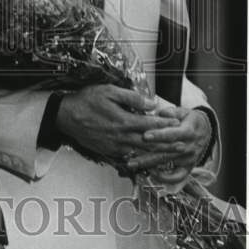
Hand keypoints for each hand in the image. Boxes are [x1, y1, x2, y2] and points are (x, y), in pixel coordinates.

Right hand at [56, 84, 179, 160]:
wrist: (65, 117)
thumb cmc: (86, 100)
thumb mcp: (109, 91)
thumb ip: (131, 98)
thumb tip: (150, 103)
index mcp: (124, 121)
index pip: (151, 124)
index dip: (166, 124)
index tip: (178, 123)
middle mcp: (121, 137)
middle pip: (150, 142)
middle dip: (167, 143)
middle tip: (183, 145)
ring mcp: (115, 147)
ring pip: (140, 152)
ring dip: (156, 153)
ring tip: (170, 153)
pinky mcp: (108, 151)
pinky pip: (128, 156)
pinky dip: (140, 157)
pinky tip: (147, 156)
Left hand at [127, 106, 212, 176]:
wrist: (206, 131)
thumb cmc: (189, 119)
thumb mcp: (183, 111)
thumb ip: (171, 112)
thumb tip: (160, 113)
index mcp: (188, 131)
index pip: (172, 134)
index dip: (159, 135)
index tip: (145, 136)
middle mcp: (189, 147)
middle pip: (166, 152)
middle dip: (147, 154)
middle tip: (129, 156)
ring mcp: (188, 159)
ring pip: (167, 163)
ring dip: (149, 164)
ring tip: (133, 164)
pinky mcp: (188, 168)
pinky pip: (177, 177)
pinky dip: (164, 178)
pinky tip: (151, 173)